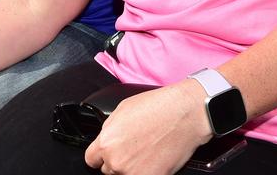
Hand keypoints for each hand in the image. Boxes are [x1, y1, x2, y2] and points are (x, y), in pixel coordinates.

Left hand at [84, 81, 210, 174]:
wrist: (184, 114)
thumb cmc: (156, 108)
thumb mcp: (120, 111)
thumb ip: (109, 131)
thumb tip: (105, 140)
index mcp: (106, 144)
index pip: (91, 160)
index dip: (100, 155)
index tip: (107, 154)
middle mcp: (117, 162)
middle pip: (108, 169)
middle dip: (117, 160)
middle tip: (132, 148)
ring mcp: (135, 174)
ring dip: (131, 168)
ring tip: (145, 152)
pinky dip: (147, 171)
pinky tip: (154, 159)